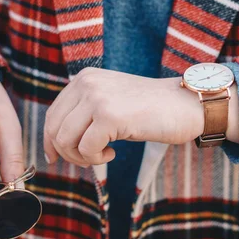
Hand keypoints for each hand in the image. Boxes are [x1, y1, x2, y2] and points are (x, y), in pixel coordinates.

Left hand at [43, 67, 238, 166]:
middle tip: (89, 160)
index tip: (56, 157)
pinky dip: (96, 159)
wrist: (187, 105)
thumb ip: (86, 113)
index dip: (51, 141)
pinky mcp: (109, 115)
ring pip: (65, 140)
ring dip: (82, 157)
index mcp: (85, 78)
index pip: (53, 114)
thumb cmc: (153, 110)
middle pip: (54, 128)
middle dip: (67, 153)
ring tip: (103, 155)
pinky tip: (113, 153)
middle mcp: (87, 83)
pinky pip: (86, 149)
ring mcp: (97, 98)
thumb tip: (57, 142)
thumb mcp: (113, 102)